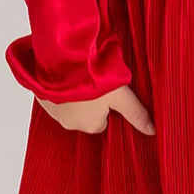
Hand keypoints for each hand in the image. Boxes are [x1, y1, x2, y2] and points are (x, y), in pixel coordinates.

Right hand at [37, 83, 155, 136]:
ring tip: (79, 76)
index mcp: (90, 125)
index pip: (102, 122)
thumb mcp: (120, 95)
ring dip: (73, 95)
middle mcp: (70, 124)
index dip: (106, 106)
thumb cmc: (92, 79)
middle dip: (89, 102)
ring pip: (68, 106)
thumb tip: (153, 131)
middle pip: (85, 115)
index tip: (107, 92)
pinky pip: (53, 97)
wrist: (60, 62)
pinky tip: (64, 76)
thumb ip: (136, 112)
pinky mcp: (40, 98)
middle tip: (93, 82)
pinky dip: (58, 89)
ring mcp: (53, 112)